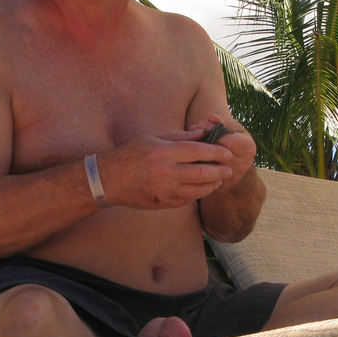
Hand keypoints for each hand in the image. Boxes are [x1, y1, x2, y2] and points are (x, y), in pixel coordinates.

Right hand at [96, 132, 234, 208]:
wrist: (109, 180)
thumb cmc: (131, 154)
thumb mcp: (153, 138)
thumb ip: (180, 137)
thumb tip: (203, 133)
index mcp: (164, 153)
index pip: (198, 152)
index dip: (216, 152)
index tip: (227, 153)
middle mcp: (166, 173)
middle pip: (202, 173)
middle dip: (219, 171)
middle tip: (229, 168)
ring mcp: (165, 191)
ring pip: (198, 190)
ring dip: (212, 184)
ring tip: (219, 179)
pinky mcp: (163, 203)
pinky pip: (187, 199)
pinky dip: (198, 193)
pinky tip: (203, 188)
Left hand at [187, 114, 255, 192]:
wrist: (236, 167)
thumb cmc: (234, 141)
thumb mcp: (234, 129)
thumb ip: (223, 122)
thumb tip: (211, 118)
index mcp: (248, 149)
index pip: (229, 141)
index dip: (214, 130)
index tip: (202, 123)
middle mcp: (242, 165)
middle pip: (218, 152)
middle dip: (203, 139)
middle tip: (193, 129)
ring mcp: (231, 177)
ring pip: (209, 164)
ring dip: (197, 151)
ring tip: (190, 139)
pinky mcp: (220, 186)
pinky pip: (204, 175)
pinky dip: (195, 163)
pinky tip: (190, 153)